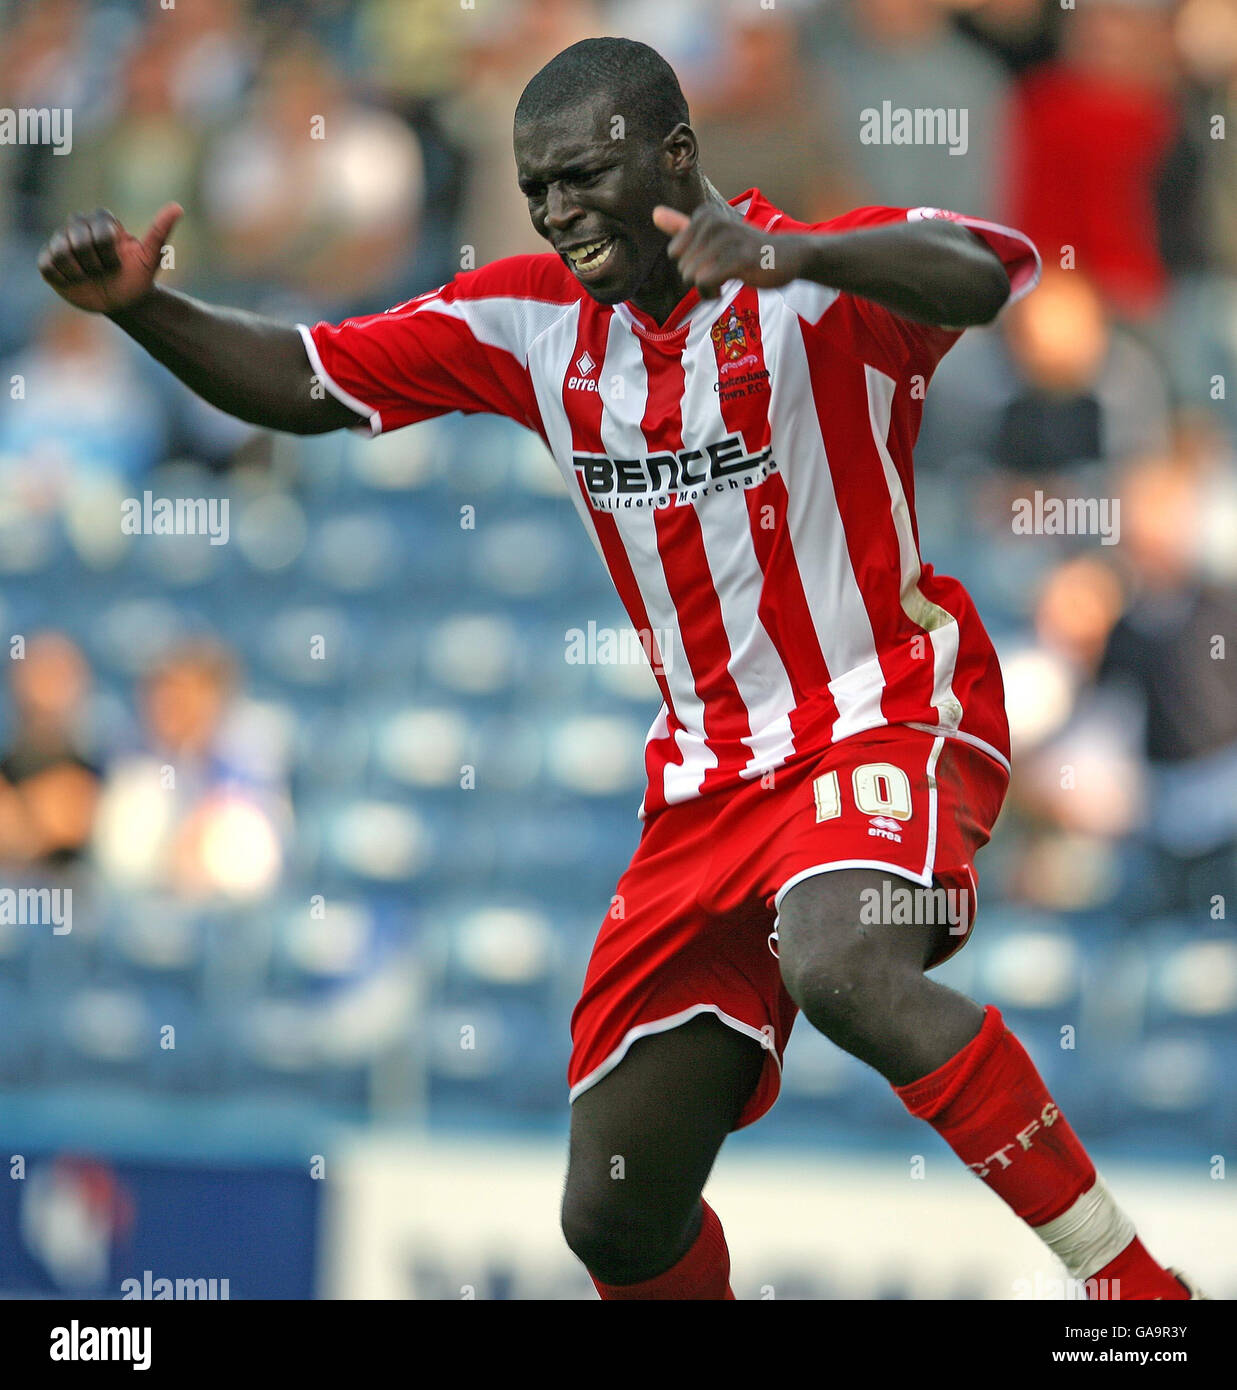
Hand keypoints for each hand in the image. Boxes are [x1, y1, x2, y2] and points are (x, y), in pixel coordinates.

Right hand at [37, 202, 182, 314]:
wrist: (121, 302)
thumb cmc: (136, 277)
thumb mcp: (151, 257)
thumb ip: (160, 231)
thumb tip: (177, 207)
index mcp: (101, 220)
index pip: (100, 234)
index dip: (109, 255)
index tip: (118, 264)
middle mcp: (78, 225)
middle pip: (78, 242)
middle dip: (96, 265)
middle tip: (103, 271)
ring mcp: (60, 241)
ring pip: (60, 254)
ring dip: (80, 273)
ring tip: (89, 276)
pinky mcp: (47, 259)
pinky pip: (47, 266)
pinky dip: (64, 279)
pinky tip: (75, 281)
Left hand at [653, 203, 807, 297]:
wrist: (787, 257)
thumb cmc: (746, 249)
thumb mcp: (712, 236)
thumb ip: (682, 226)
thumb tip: (654, 213)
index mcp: (704, 216)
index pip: (675, 253)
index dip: (690, 265)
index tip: (711, 261)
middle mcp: (714, 223)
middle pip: (682, 267)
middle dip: (698, 279)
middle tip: (721, 272)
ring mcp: (727, 239)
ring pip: (692, 276)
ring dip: (706, 289)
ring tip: (725, 280)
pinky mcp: (739, 258)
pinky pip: (704, 282)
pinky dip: (710, 293)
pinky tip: (724, 289)